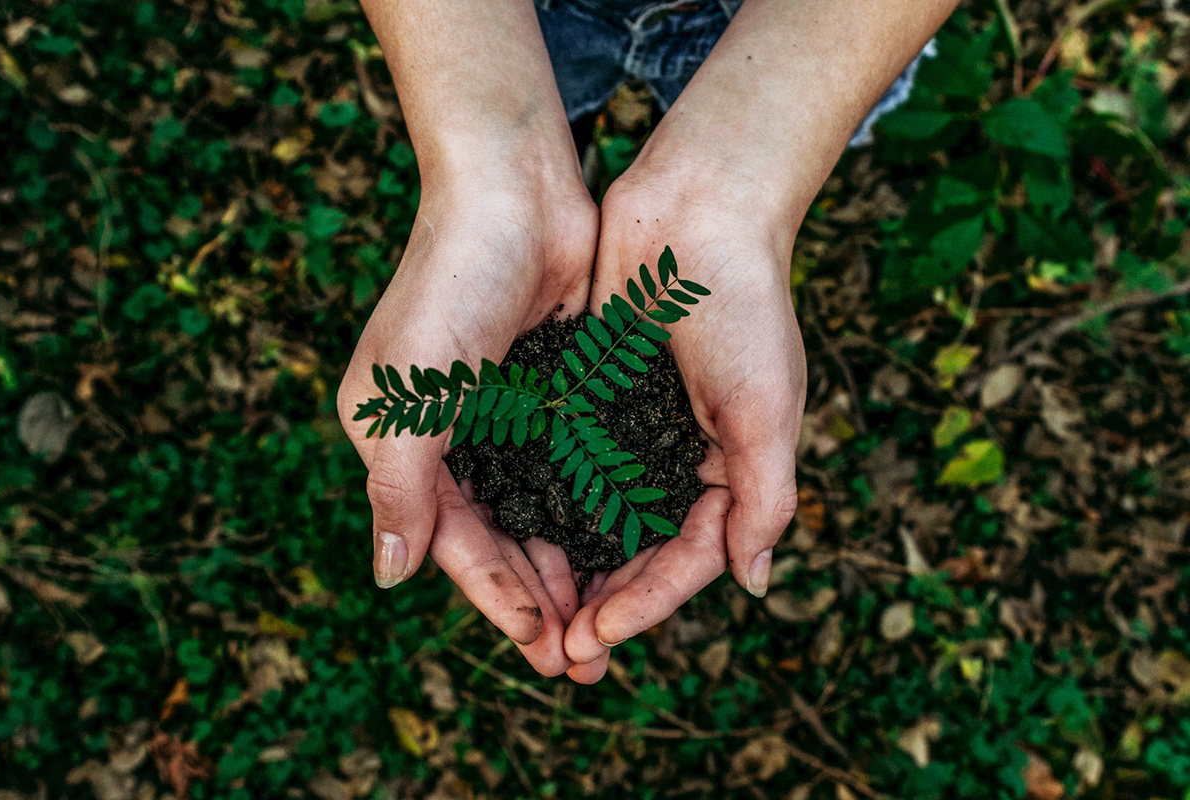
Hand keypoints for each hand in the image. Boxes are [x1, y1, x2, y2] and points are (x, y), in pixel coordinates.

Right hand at [338, 173, 596, 676]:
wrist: (514, 191)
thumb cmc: (450, 286)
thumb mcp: (408, 396)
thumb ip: (399, 489)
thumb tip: (390, 578)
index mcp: (405, 443)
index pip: (454, 542)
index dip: (497, 599)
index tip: (543, 649)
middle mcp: (454, 437)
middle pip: (501, 539)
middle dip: (540, 599)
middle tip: (585, 659)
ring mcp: (507, 415)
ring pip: (542, 512)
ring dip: (572, 566)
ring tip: (609, 622)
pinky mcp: (555, 391)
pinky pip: (576, 468)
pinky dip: (596, 510)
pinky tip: (627, 548)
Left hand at [563, 168, 806, 681]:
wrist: (698, 209)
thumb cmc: (745, 306)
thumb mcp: (767, 408)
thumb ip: (764, 497)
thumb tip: (753, 584)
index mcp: (728, 469)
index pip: (687, 558)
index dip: (646, 603)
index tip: (597, 636)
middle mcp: (677, 457)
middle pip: (636, 551)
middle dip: (601, 603)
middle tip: (558, 654)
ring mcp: (630, 428)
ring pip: (593, 516)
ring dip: (566, 567)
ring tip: (530, 615)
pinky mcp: (589, 394)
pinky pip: (563, 461)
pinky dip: (542, 501)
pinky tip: (509, 534)